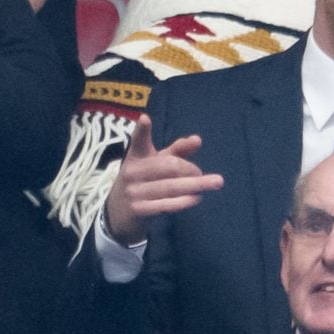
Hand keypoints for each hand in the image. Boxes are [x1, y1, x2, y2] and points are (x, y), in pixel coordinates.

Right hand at [105, 114, 223, 245]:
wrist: (118, 214)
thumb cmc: (144, 181)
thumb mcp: (156, 163)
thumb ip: (177, 151)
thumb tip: (197, 139)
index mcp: (136, 156)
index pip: (139, 141)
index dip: (142, 130)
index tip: (145, 119)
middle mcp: (132, 172)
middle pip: (170, 166)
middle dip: (191, 169)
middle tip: (201, 173)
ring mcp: (134, 192)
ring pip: (171, 186)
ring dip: (196, 185)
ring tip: (215, 183)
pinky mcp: (139, 210)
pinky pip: (167, 205)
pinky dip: (185, 201)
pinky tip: (197, 197)